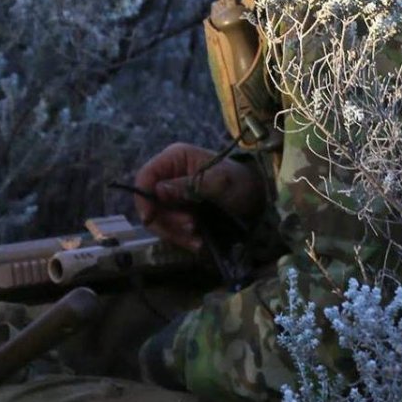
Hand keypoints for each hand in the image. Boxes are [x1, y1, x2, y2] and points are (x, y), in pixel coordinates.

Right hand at [133, 143, 267, 250]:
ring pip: (159, 219)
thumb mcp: (219, 183)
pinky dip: (182, 238)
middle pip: (149, 202)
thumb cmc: (240, 182)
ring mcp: (174, 195)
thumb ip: (189, 186)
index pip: (145, 176)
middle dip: (167, 220)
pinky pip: (171, 228)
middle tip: (191, 227)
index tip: (150, 218)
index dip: (143, 197)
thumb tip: (158, 190)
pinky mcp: (180, 211)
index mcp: (175, 159)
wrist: (257, 199)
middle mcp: (170, 176)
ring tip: (197, 239)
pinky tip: (198, 243)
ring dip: (176, 232)